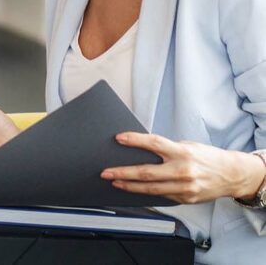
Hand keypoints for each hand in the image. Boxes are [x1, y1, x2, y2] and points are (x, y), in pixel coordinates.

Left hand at [101, 132, 265, 203]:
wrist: (232, 175)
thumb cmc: (207, 157)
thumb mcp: (188, 146)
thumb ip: (167, 149)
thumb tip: (140, 151)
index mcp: (183, 152)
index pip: (154, 143)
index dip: (135, 140)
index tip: (119, 138)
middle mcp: (183, 170)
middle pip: (146, 172)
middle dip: (123, 172)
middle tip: (106, 172)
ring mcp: (184, 188)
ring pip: (150, 189)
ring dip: (129, 186)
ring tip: (115, 182)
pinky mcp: (185, 199)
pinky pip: (161, 196)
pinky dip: (145, 193)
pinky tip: (133, 189)